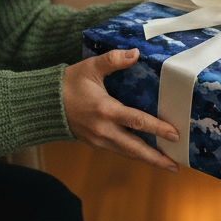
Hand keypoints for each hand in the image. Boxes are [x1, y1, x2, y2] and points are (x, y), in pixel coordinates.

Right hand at [62, 50, 179, 172]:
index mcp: (105, 110)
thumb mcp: (90, 67)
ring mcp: (99, 139)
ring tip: (167, 164)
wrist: (44, 104)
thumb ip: (113, 60)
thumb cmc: (69, 83)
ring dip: (147, 160)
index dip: (157, 128)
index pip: (137, 121)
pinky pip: (119, 150)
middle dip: (156, 159)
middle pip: (135, 149)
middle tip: (176, 167)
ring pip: (128, 153)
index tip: (175, 134)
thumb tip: (136, 53)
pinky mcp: (95, 143)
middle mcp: (104, 129)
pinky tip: (146, 154)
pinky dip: (134, 153)